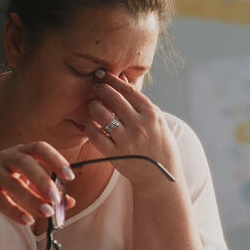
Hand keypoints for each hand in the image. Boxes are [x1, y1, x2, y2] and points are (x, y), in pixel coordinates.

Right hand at [0, 142, 75, 225]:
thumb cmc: (3, 188)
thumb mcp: (27, 188)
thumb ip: (46, 193)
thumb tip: (69, 202)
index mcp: (19, 153)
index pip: (39, 148)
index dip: (56, 159)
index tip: (70, 176)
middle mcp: (4, 157)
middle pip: (25, 162)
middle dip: (42, 180)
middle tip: (55, 198)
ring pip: (12, 183)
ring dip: (32, 199)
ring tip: (46, 213)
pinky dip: (15, 211)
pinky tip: (28, 220)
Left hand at [85, 70, 182, 186]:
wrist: (160, 175)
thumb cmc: (158, 143)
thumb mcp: (155, 120)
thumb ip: (138, 101)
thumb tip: (122, 79)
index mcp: (151, 115)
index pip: (129, 91)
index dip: (113, 80)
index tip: (103, 74)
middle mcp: (139, 125)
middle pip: (114, 99)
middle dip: (101, 89)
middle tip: (95, 87)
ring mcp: (127, 140)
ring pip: (102, 115)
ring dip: (94, 107)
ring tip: (93, 106)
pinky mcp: (115, 154)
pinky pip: (95, 135)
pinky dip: (90, 127)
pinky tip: (91, 124)